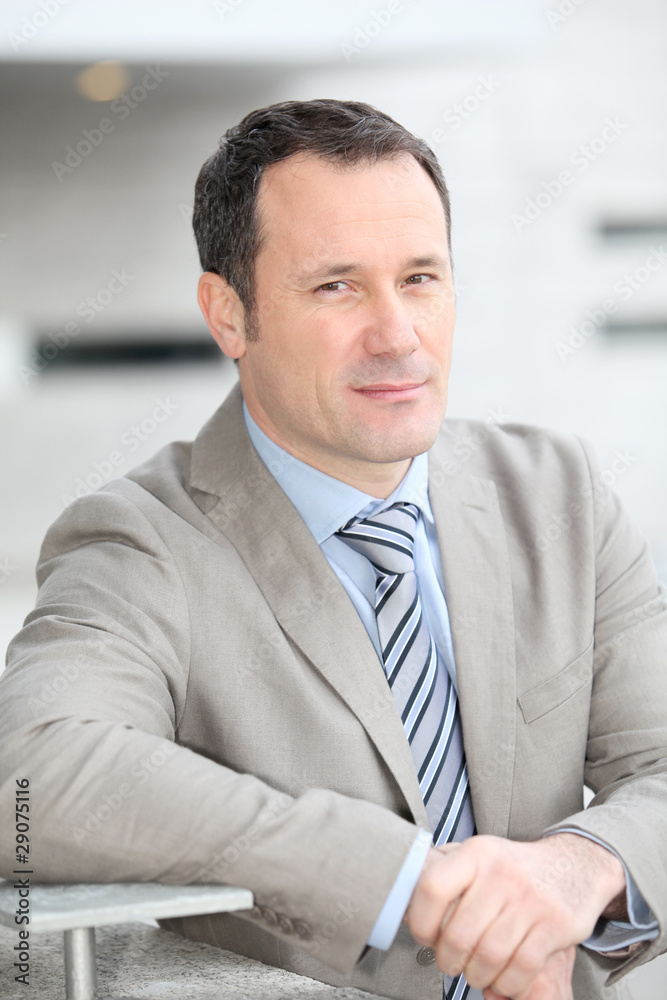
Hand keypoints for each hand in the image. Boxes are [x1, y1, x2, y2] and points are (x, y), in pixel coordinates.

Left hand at [404, 832, 624, 997]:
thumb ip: (443, 868)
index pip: (432, 888)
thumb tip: (401, 890)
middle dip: (449, 960)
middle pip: (459, 934)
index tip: (425, 936)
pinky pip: (520, 968)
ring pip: (488, 956)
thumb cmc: (514, 867)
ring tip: (474, 973)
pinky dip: (506, 983)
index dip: (421, 921)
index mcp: (476, 854)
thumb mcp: (479, 854)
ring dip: (476, 976)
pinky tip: (501, 978)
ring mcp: (530, 900)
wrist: (575, 865)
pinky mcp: (554, 925)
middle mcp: (501, 874)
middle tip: (451, 963)